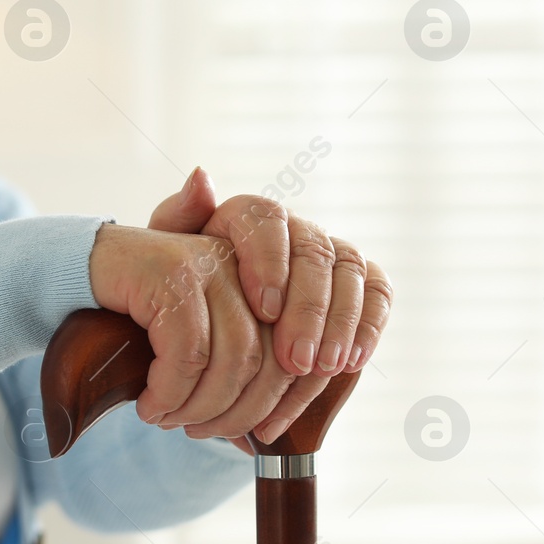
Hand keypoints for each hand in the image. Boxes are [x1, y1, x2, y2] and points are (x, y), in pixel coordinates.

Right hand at [88, 222, 304, 439]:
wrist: (73, 276)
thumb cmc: (137, 321)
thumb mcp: (195, 348)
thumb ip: (230, 381)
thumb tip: (260, 441)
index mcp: (260, 283)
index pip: (292, 353)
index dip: (278, 405)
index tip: (255, 437)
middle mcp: (242, 266)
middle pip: (265, 359)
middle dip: (236, 413)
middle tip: (200, 433)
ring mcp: (207, 264)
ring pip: (230, 357)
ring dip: (198, 407)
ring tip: (167, 419)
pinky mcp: (170, 270)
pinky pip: (186, 351)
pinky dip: (168, 392)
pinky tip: (148, 405)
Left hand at [146, 167, 392, 443]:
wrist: (210, 330)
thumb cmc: (184, 297)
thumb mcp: (166, 265)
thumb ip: (176, 220)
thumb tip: (202, 177)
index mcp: (247, 216)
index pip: (266, 218)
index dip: (269, 261)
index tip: (263, 310)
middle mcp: (293, 228)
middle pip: (313, 250)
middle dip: (308, 308)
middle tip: (295, 358)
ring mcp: (329, 252)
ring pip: (349, 268)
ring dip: (340, 322)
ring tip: (322, 367)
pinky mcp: (357, 281)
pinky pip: (377, 289)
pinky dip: (370, 324)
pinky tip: (352, 361)